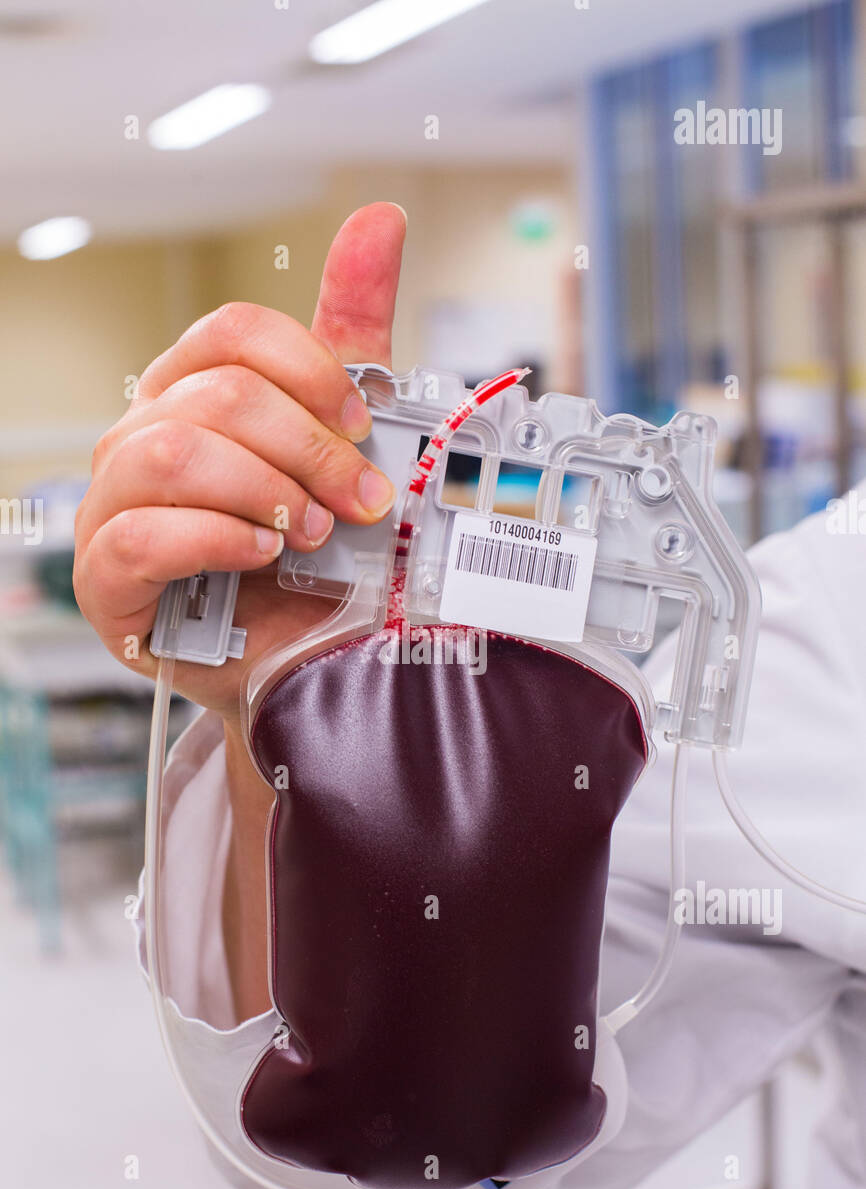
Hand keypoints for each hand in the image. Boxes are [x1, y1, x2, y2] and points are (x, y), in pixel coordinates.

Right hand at [73, 202, 406, 726]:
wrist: (295, 657)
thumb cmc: (307, 553)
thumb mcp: (340, 440)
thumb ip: (351, 337)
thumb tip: (379, 219)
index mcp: (191, 394)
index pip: (229, 334)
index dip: (306, 370)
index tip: (362, 425)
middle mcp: (141, 438)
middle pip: (213, 395)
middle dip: (308, 448)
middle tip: (362, 502)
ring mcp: (113, 506)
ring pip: (171, 454)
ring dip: (263, 489)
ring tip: (313, 531)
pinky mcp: (105, 578)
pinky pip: (141, 535)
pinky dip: (217, 538)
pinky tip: (264, 553)